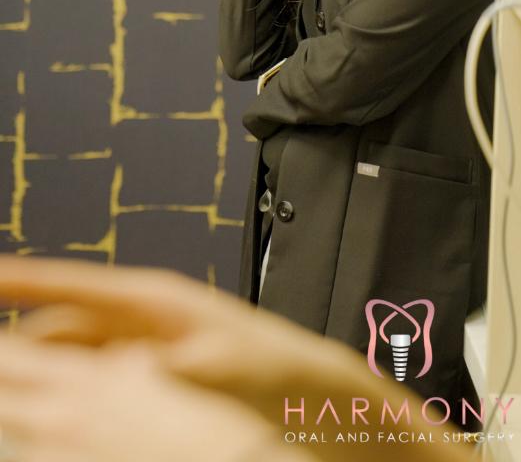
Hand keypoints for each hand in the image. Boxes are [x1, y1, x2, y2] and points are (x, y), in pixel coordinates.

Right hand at [0, 259, 462, 460]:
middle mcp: (145, 319)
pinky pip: (99, 377)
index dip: (21, 279)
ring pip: (77, 353)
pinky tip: (58, 412)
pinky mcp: (159, 374)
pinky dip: (72, 388)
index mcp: (154, 301)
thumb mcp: (216, 368)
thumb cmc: (275, 370)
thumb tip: (112, 371)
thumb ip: (162, 367)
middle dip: (21, 336)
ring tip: (13, 386)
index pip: (71, 286)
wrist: (319, 395)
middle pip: (63, 324)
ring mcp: (149, 347)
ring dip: (46, 366)